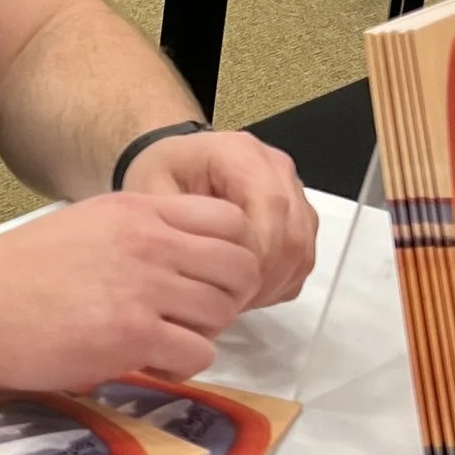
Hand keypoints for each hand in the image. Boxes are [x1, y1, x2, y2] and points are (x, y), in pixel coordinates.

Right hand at [0, 192, 264, 390]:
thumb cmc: (16, 271)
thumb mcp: (87, 224)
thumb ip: (140, 232)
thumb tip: (185, 257)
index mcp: (140, 210)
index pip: (231, 221)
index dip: (229, 255)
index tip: (204, 278)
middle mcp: (150, 242)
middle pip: (239, 268)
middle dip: (225, 298)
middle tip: (191, 317)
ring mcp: (144, 287)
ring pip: (224, 313)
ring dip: (202, 334)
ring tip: (165, 342)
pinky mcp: (132, 335)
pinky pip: (198, 354)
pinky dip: (181, 366)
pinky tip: (149, 363)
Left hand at [121, 128, 317, 309]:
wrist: (175, 165)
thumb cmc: (161, 176)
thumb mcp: (151, 195)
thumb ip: (180, 227)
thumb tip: (209, 267)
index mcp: (241, 153)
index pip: (270, 205)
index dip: (254, 253)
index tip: (222, 284)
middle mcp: (275, 167)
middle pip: (292, 232)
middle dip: (263, 276)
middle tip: (227, 301)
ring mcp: (292, 191)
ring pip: (302, 249)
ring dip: (272, 283)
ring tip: (233, 299)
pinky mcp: (299, 216)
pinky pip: (302, 258)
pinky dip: (279, 282)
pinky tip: (245, 292)